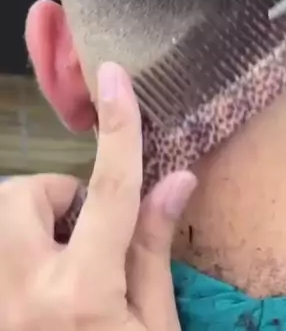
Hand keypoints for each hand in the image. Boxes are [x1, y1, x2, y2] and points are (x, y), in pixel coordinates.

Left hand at [0, 62, 196, 330]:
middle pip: (22, 196)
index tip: (115, 73)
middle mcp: (23, 295)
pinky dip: (12, 249)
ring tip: (53, 264)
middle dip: (52, 198)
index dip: (118, 126)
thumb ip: (151, 248)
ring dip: (26, 224)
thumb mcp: (153, 328)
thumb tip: (177, 177)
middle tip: (79, 236)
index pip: (108, 191)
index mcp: (81, 295)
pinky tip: (32, 289)